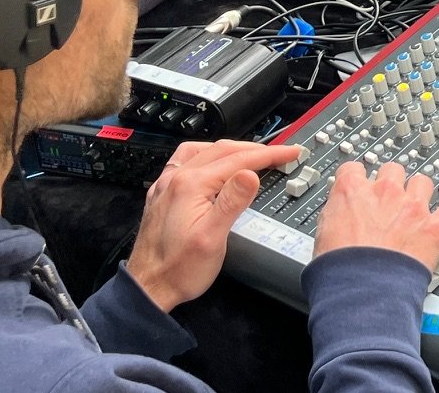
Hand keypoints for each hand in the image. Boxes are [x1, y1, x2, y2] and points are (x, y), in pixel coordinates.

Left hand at [126, 140, 301, 311]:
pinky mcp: (161, 195)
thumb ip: (232, 202)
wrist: (148, 288)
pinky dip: (206, 156)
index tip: (290, 153)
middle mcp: (176, 179)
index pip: (238, 160)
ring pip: (202, 151)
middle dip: (254, 149)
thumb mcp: (213, 239)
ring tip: (250, 155)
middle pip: (221, 150)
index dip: (269, 155)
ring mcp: (166, 185)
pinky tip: (211, 165)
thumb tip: (251, 173)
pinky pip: (185, 161)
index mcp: (191, 185)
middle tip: (280, 154)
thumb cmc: (180, 270)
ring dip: (230, 149)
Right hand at [315, 160, 438, 271]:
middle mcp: (384, 193)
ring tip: (418, 204)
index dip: (357, 179)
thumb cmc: (339, 272)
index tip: (360, 186)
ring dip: (420, 191)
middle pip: (393, 171)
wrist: (361, 293)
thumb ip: (335, 216)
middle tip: (389, 200)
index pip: (354, 169)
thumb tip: (339, 215)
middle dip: (391, 183)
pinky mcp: (433, 228)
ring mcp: (412, 208)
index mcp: (351, 192)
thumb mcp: (321, 236)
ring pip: (422, 182)